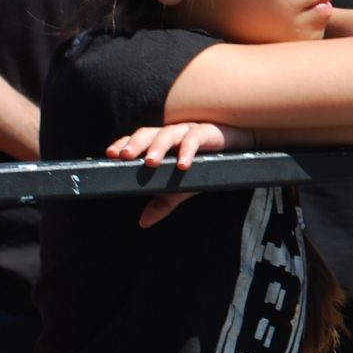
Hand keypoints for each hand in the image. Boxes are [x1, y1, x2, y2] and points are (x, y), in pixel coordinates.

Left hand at [104, 122, 254, 226]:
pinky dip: (188, 150)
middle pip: (148, 133)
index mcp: (162, 143)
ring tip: (150, 162)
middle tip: (124, 156)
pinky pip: (195, 138)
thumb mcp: (184, 187)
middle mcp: (172, 133)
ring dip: (158, 147)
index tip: (110, 155)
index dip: (124, 144)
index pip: (138, 140)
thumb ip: (164, 202)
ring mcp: (189, 130)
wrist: (242, 150)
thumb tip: (143, 222)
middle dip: (135, 144)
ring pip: (169, 133)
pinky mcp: (208, 132)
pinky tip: (182, 164)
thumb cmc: (208, 165)